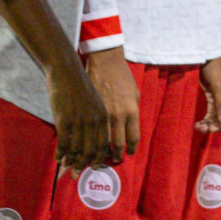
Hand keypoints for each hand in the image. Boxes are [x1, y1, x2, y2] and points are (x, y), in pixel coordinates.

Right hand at [48, 60, 110, 173]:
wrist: (66, 69)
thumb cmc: (80, 83)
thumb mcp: (96, 99)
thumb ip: (98, 117)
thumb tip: (95, 136)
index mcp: (103, 116)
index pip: (103, 145)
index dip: (97, 158)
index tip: (92, 166)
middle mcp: (93, 121)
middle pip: (90, 151)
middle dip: (83, 164)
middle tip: (76, 172)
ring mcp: (79, 121)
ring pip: (76, 149)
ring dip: (70, 161)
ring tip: (66, 166)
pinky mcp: (64, 119)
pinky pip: (64, 143)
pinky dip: (61, 153)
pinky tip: (58, 157)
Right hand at [86, 47, 139, 162]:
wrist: (104, 60)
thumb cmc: (121, 75)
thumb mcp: (134, 92)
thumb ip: (133, 110)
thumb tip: (131, 125)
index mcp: (131, 112)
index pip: (133, 138)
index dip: (130, 149)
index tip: (128, 153)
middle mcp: (118, 116)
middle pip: (117, 144)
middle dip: (115, 155)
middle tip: (113, 159)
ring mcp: (103, 114)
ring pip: (101, 141)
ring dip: (99, 151)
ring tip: (98, 155)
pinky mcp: (90, 110)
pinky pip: (89, 131)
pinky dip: (87, 141)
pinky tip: (86, 143)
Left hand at [197, 55, 220, 132]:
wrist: (204, 55)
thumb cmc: (213, 67)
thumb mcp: (217, 85)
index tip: (210, 129)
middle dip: (214, 124)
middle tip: (202, 129)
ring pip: (218, 116)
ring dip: (209, 123)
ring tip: (198, 127)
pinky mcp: (215, 98)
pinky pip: (212, 112)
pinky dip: (206, 118)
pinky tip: (198, 124)